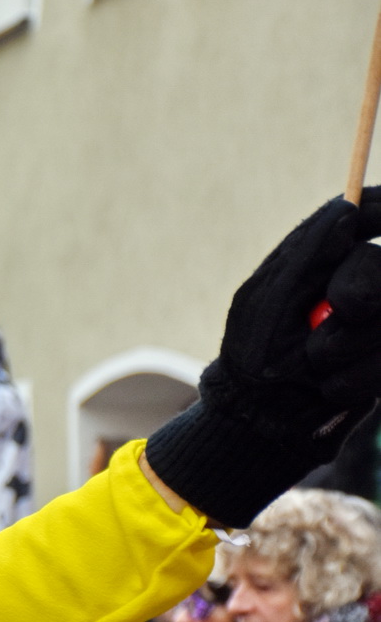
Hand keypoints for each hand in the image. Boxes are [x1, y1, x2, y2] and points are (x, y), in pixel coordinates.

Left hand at [147, 190, 380, 526]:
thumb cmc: (254, 352)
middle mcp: (364, 281)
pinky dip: (358, 376)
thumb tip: (345, 206)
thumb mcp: (268, 297)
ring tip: (314, 361)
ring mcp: (379, 321)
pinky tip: (329, 387)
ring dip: (351, 342)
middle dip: (364, 287)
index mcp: (329, 255)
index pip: (372, 212)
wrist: (262, 416)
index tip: (379, 224)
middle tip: (339, 307)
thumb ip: (309, 253)